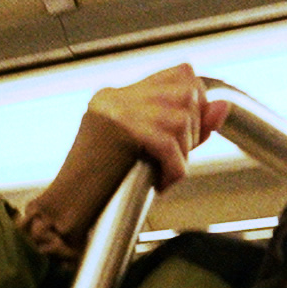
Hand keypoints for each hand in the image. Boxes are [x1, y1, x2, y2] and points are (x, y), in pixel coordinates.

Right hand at [25, 64, 233, 248]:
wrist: (63, 215)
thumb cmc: (101, 192)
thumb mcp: (149, 152)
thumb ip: (186, 129)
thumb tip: (223, 106)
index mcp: (116, 96)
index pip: (179, 72)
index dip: (198, 101)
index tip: (191, 133)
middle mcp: (116, 97)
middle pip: (186, 90)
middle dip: (195, 129)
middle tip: (175, 159)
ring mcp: (116, 111)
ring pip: (181, 116)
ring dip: (184, 151)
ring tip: (164, 172)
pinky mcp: (119, 131)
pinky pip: (168, 143)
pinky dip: (174, 167)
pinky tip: (160, 182)